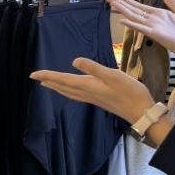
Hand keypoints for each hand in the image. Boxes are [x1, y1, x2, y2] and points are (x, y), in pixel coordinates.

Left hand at [30, 58, 155, 125]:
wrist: (141, 112)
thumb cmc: (130, 92)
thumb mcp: (113, 75)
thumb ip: (93, 68)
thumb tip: (74, 61)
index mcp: (88, 86)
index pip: (63, 79)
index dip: (48, 75)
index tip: (33, 74)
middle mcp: (87, 93)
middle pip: (62, 87)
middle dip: (48, 81)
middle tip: (35, 77)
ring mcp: (92, 98)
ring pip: (68, 92)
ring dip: (57, 87)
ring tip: (47, 83)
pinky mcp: (98, 100)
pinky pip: (76, 95)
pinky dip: (68, 90)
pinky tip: (71, 89)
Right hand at [109, 0, 174, 65]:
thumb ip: (174, 4)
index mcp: (159, 15)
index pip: (140, 7)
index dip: (129, 2)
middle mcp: (153, 21)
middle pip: (134, 11)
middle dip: (122, 5)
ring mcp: (153, 28)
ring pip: (135, 17)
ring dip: (123, 11)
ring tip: (113, 4)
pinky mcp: (155, 34)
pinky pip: (141, 28)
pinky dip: (132, 25)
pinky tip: (122, 21)